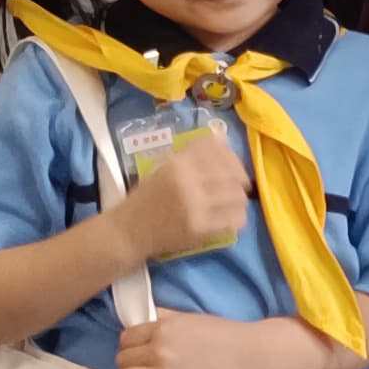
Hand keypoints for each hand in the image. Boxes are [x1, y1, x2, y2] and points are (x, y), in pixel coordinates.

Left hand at [114, 310, 260, 368]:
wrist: (246, 353)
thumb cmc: (221, 332)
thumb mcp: (188, 316)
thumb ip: (163, 316)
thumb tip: (143, 318)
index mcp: (161, 330)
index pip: (125, 338)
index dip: (130, 343)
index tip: (139, 348)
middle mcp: (158, 352)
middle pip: (122, 359)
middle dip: (131, 361)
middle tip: (144, 364)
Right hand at [115, 120, 249, 260]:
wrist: (129, 231)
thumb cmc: (148, 198)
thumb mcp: (166, 168)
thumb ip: (194, 154)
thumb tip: (222, 137)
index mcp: (177, 164)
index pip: (216, 149)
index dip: (230, 156)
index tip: (231, 165)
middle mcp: (187, 182)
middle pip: (231, 173)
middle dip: (239, 178)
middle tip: (238, 185)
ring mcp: (195, 206)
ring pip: (237, 196)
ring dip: (239, 198)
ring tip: (232, 202)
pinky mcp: (200, 228)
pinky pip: (233, 219)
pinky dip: (237, 217)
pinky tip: (230, 217)